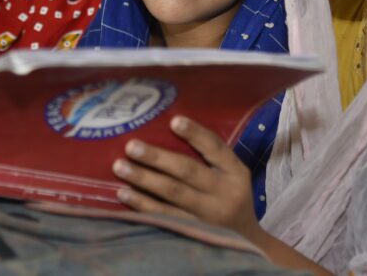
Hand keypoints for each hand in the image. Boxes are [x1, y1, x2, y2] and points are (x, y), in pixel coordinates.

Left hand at [112, 115, 261, 241]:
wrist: (246, 244)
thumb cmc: (230, 198)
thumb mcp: (232, 176)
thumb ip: (210, 157)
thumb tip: (168, 127)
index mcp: (235, 173)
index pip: (215, 148)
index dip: (195, 134)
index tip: (174, 121)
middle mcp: (224, 193)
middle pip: (188, 171)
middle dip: (157, 158)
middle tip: (131, 146)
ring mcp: (208, 216)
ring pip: (173, 194)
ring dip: (144, 179)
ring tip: (120, 167)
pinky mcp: (193, 233)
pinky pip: (164, 216)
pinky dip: (142, 204)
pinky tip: (124, 193)